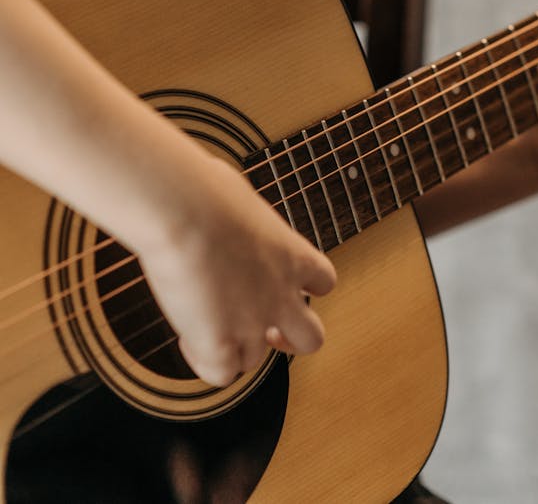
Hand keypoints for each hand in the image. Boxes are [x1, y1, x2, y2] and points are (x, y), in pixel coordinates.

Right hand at [136, 153, 335, 386]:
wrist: (184, 210)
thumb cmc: (205, 191)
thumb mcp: (240, 197)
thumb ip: (245, 219)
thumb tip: (226, 203)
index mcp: (293, 255)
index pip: (324, 282)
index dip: (304, 288)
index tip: (278, 283)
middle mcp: (281, 295)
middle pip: (311, 340)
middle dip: (288, 339)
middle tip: (260, 330)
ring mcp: (253, 324)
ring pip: (256, 361)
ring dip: (233, 347)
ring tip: (203, 320)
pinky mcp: (220, 344)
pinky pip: (220, 376)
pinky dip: (204, 360)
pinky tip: (186, 336)